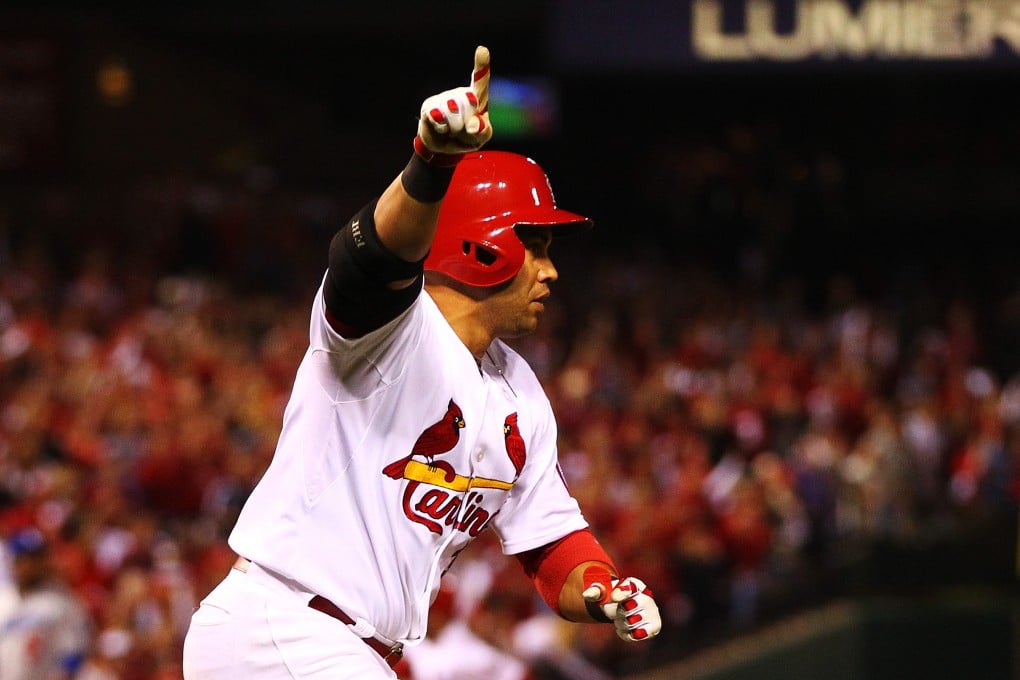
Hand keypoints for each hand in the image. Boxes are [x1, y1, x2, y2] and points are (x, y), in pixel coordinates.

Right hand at [415, 45, 492, 162]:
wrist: (444, 147)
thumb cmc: (467, 137)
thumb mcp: (481, 137)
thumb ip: (482, 130)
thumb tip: (472, 125)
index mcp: (476, 97)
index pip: (480, 80)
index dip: (482, 66)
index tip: (482, 50)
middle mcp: (460, 93)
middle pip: (468, 102)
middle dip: (467, 122)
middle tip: (463, 129)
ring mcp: (444, 98)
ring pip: (452, 111)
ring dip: (454, 127)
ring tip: (452, 129)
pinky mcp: (430, 105)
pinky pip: (438, 117)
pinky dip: (442, 127)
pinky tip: (441, 127)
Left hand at [582, 567, 661, 641]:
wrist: (622, 608)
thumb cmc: (611, 597)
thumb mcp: (601, 592)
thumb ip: (594, 592)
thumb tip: (587, 595)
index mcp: (634, 584)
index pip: (630, 587)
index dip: (622, 593)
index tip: (614, 598)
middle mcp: (647, 597)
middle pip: (631, 608)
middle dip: (619, 612)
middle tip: (618, 609)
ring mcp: (653, 612)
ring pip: (632, 623)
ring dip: (622, 623)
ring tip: (621, 618)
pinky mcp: (654, 626)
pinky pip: (638, 634)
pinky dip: (628, 634)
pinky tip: (625, 629)